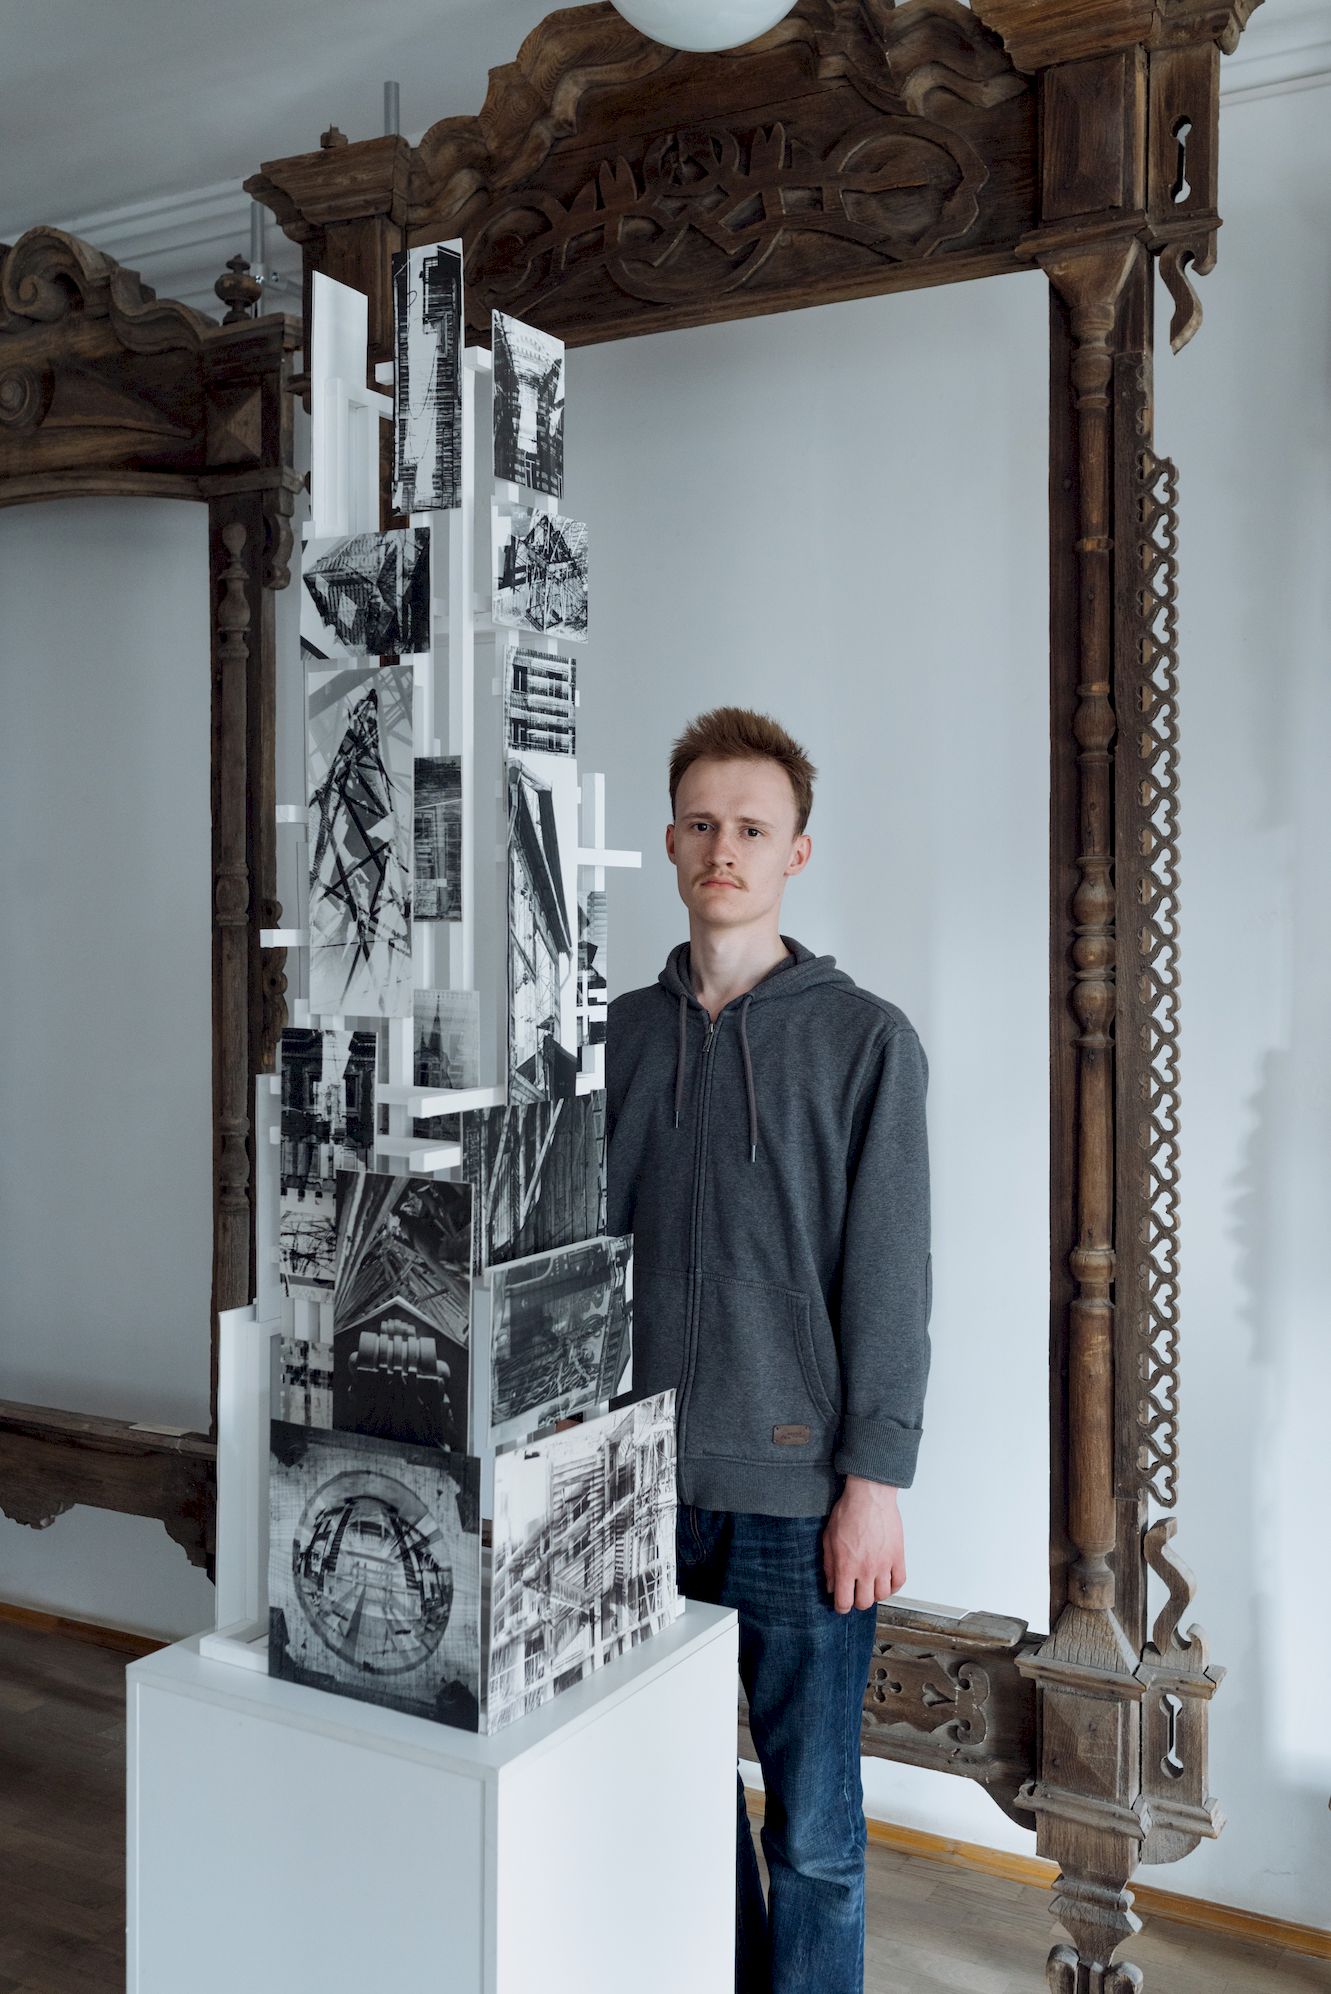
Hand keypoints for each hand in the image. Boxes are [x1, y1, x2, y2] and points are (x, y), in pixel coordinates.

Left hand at [822, 1476, 905, 1613]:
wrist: (869, 1496)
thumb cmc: (848, 1512)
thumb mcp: (828, 1538)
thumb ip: (829, 1566)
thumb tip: (831, 1586)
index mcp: (846, 1566)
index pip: (845, 1602)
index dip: (841, 1607)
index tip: (841, 1604)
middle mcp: (866, 1569)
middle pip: (865, 1603)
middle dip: (858, 1601)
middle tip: (855, 1593)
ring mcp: (884, 1564)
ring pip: (882, 1595)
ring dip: (875, 1594)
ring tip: (870, 1585)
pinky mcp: (898, 1556)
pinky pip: (899, 1582)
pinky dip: (893, 1586)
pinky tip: (886, 1580)